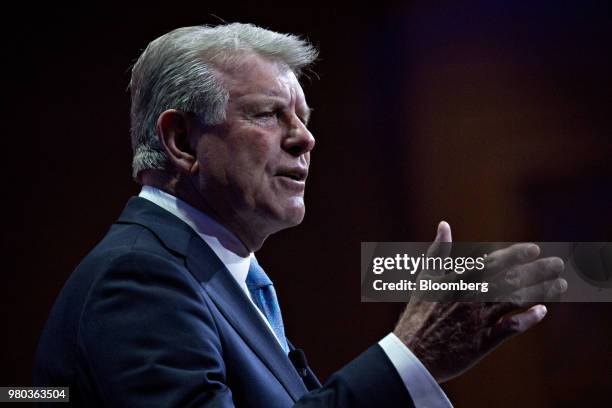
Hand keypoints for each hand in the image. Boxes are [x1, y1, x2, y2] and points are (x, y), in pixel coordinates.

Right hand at [392, 221, 566, 382]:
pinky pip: (510, 329)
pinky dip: (527, 319)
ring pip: (515, 302)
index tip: (533, 249)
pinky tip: (542, 311)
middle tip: (557, 263)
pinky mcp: (483, 342)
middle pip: (510, 281)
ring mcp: (478, 321)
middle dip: (536, 271)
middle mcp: (471, 299)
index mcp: (457, 282)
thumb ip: (438, 252)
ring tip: (559, 285)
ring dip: (540, 292)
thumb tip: (444, 225)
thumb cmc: (417, 315)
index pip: (491, 264)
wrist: (412, 354)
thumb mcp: (425, 278)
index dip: (514, 255)